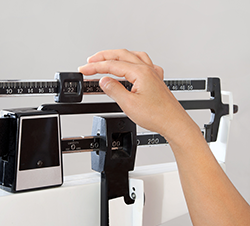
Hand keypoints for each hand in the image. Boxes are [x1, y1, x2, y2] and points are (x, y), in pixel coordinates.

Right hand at [78, 49, 198, 144]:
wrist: (173, 123)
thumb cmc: (157, 115)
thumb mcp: (129, 104)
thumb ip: (114, 90)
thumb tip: (104, 81)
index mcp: (140, 73)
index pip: (112, 65)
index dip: (95, 67)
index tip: (84, 70)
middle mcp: (148, 70)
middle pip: (121, 55)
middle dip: (103, 57)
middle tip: (90, 62)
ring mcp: (153, 74)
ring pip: (132, 57)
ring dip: (117, 57)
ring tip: (107, 59)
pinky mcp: (155, 81)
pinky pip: (143, 64)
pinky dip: (133, 62)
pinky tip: (131, 66)